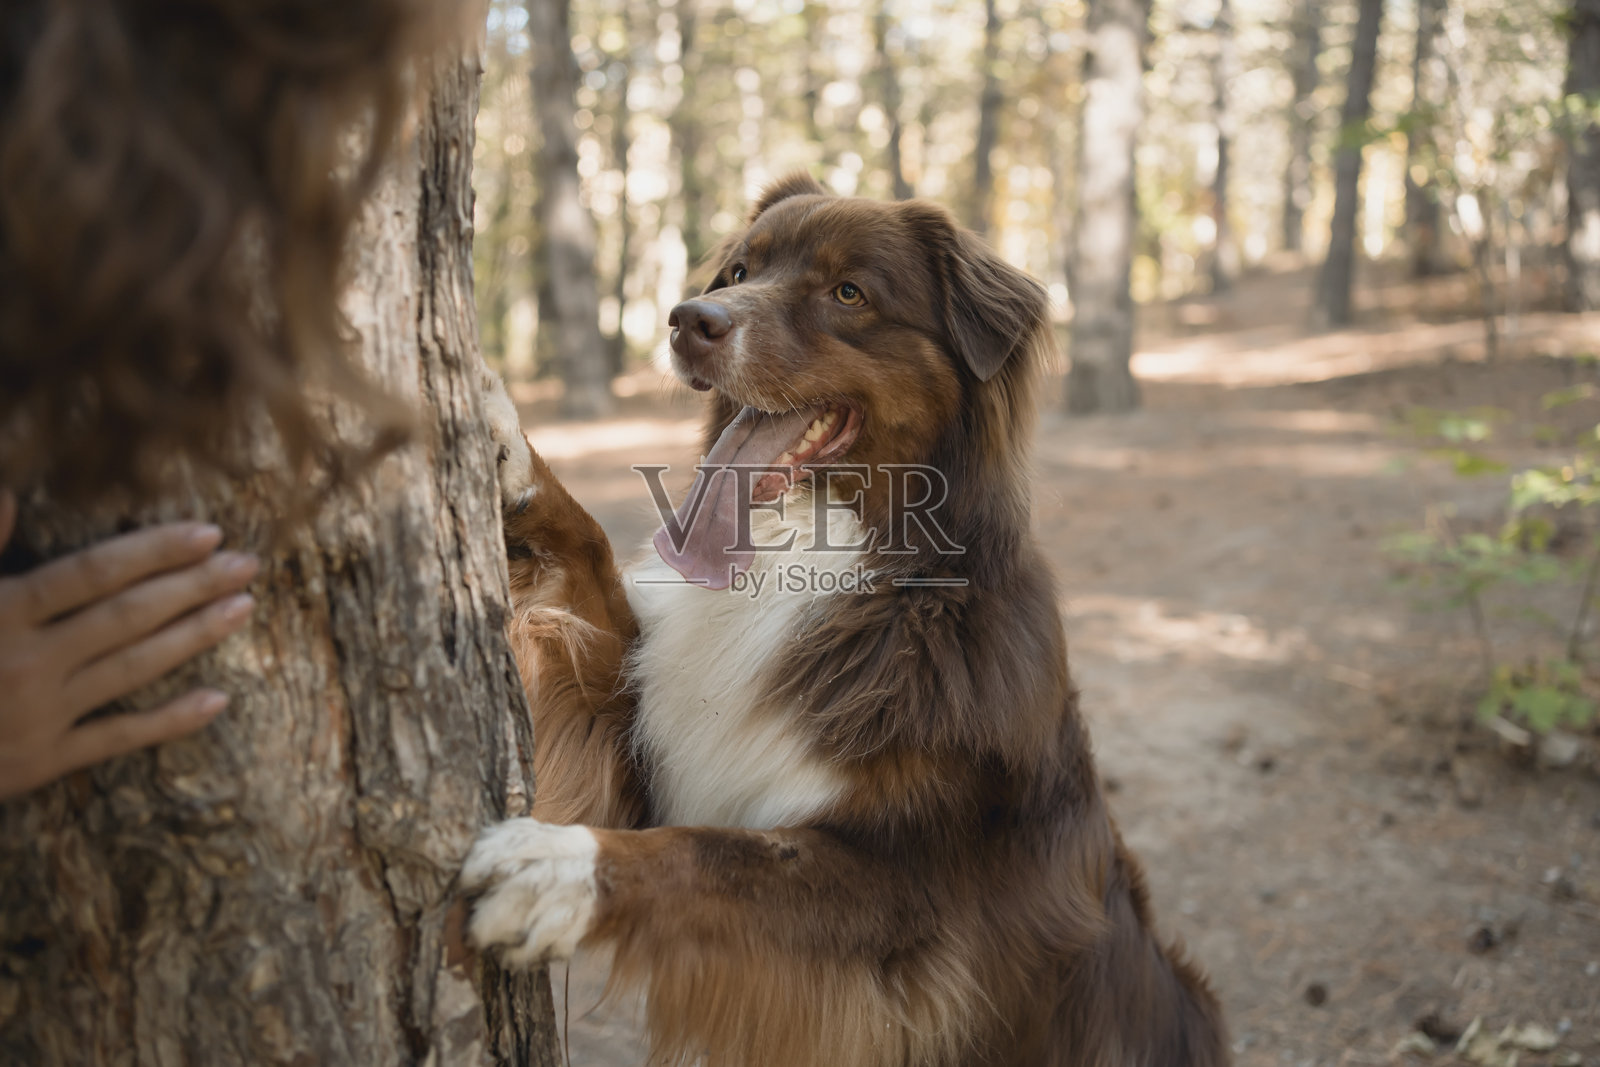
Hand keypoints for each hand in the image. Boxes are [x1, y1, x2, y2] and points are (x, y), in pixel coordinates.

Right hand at [0, 492, 258, 800]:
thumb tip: (7, 494)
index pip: (91, 574)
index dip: (152, 552)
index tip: (207, 533)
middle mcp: (26, 663)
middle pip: (128, 617)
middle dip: (194, 587)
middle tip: (250, 563)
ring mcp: (39, 715)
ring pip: (134, 669)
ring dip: (195, 637)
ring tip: (244, 607)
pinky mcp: (42, 762)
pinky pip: (118, 739)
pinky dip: (170, 721)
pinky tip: (218, 701)